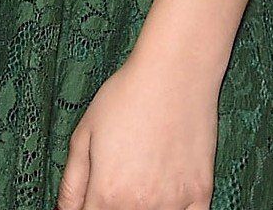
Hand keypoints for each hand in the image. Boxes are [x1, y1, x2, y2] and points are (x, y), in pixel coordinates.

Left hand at [55, 47, 217, 209]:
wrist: (173, 76)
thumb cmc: (124, 98)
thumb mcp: (83, 135)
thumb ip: (72, 183)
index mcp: (107, 193)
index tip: (91, 198)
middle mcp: (141, 207)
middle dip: (110, 205)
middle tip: (115, 182)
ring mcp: (174, 205)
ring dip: (140, 208)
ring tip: (138, 179)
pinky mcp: (201, 197)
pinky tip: (165, 192)